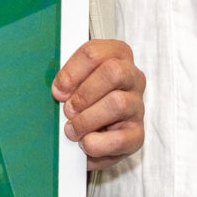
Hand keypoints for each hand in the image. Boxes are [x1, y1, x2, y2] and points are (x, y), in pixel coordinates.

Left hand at [52, 37, 145, 164]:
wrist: (94, 139)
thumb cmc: (82, 106)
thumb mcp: (73, 86)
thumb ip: (67, 82)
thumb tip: (60, 90)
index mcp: (116, 57)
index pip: (94, 52)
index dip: (72, 73)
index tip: (58, 91)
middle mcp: (132, 78)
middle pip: (114, 71)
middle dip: (84, 94)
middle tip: (68, 111)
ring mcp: (137, 106)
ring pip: (118, 103)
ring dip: (87, 120)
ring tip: (73, 130)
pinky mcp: (137, 135)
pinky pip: (120, 139)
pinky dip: (97, 144)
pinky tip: (86, 143)